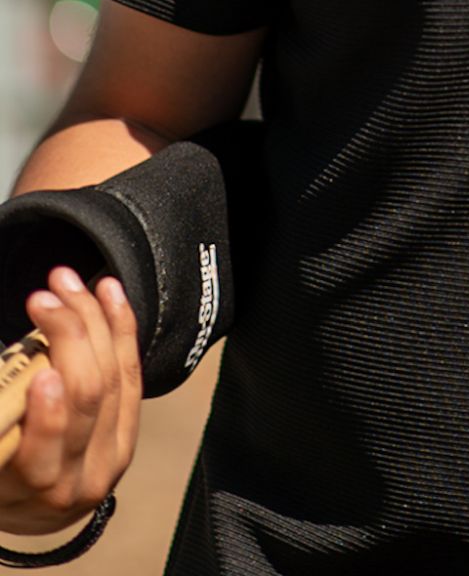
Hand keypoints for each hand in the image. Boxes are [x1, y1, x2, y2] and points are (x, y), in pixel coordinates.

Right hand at [0, 269, 140, 537]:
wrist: (38, 510)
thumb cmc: (1, 471)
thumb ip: (6, 407)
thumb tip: (12, 369)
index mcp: (31, 485)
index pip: (46, 450)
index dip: (50, 414)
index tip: (42, 374)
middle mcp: (77, 477)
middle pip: (88, 396)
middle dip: (68, 336)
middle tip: (43, 298)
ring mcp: (110, 456)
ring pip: (114, 375)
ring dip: (92, 318)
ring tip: (68, 282)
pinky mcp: (129, 435)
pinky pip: (132, 374)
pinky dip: (121, 326)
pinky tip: (109, 293)